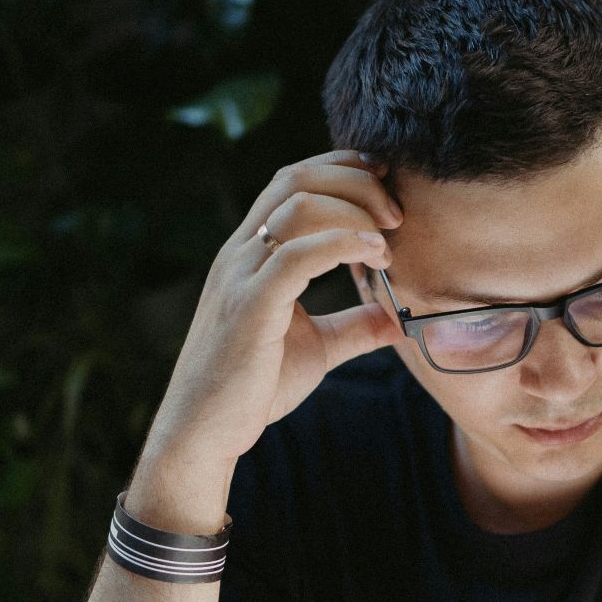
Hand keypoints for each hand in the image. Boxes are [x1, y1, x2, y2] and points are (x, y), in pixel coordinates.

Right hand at [139, 149, 404, 480]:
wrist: (204, 433)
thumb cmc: (254, 389)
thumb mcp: (317, 348)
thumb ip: (353, 327)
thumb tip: (397, 317)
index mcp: (252, 255)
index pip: (291, 183)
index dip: (340, 168)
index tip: (384, 180)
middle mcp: (241, 254)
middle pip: (295, 180)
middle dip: (353, 181)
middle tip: (396, 212)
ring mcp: (241, 276)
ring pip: (296, 207)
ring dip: (353, 210)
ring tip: (389, 237)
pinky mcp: (249, 306)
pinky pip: (296, 255)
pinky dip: (342, 243)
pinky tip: (374, 254)